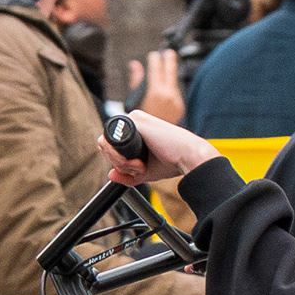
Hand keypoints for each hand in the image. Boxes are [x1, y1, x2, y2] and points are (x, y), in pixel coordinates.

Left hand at [103, 108, 218, 187]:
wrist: (188, 157)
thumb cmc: (172, 162)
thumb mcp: (145, 171)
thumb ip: (127, 174)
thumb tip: (110, 175)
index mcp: (136, 129)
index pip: (111, 145)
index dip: (118, 162)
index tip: (137, 170)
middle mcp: (133, 121)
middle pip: (106, 145)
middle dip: (119, 164)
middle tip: (140, 168)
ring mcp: (133, 119)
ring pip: (107, 145)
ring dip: (122, 163)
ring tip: (142, 166)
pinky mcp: (135, 121)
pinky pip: (113, 143)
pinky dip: (122, 159)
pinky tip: (139, 163)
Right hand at [135, 49, 185, 122]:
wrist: (151, 140)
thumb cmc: (139, 122)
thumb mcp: (133, 99)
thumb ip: (136, 80)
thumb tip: (135, 65)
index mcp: (155, 92)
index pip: (156, 69)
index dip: (155, 59)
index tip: (154, 55)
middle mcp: (168, 95)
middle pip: (170, 72)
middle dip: (169, 61)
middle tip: (169, 52)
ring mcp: (176, 101)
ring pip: (174, 83)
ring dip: (170, 75)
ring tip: (168, 67)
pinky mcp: (179, 107)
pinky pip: (176, 92)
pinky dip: (171, 87)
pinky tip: (168, 86)